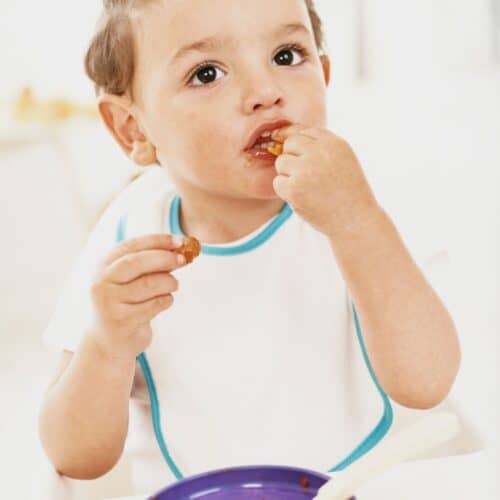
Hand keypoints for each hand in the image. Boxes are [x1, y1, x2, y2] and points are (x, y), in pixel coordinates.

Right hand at [88, 234, 187, 360]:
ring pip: (149, 284)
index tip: (179, 241)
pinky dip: (167, 300)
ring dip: (169, 282)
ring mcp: (109, 303)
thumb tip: (181, 250)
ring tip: (174, 285)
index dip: (156, 241)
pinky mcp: (122, 321)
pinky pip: (154, 304)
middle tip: (183, 259)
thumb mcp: (132, 279)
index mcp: (104, 265)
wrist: (110, 341)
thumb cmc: (127, 303)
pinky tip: (165, 301)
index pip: (131, 246)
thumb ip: (150, 264)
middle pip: (136, 262)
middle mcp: (102, 282)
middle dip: (164, 258)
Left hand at [271, 124, 379, 236]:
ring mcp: (305, 169)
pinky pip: (278, 182)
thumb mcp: (344, 160)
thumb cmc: (349, 193)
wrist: (355, 220)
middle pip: (289, 144)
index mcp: (334, 143)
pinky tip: (301, 198)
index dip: (293, 137)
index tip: (285, 144)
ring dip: (288, 175)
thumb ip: (321, 147)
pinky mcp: (294, 188)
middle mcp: (319, 153)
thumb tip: (287, 137)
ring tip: (306, 188)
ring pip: (281, 162)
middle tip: (305, 176)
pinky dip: (285, 191)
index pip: (304, 131)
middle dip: (292, 158)